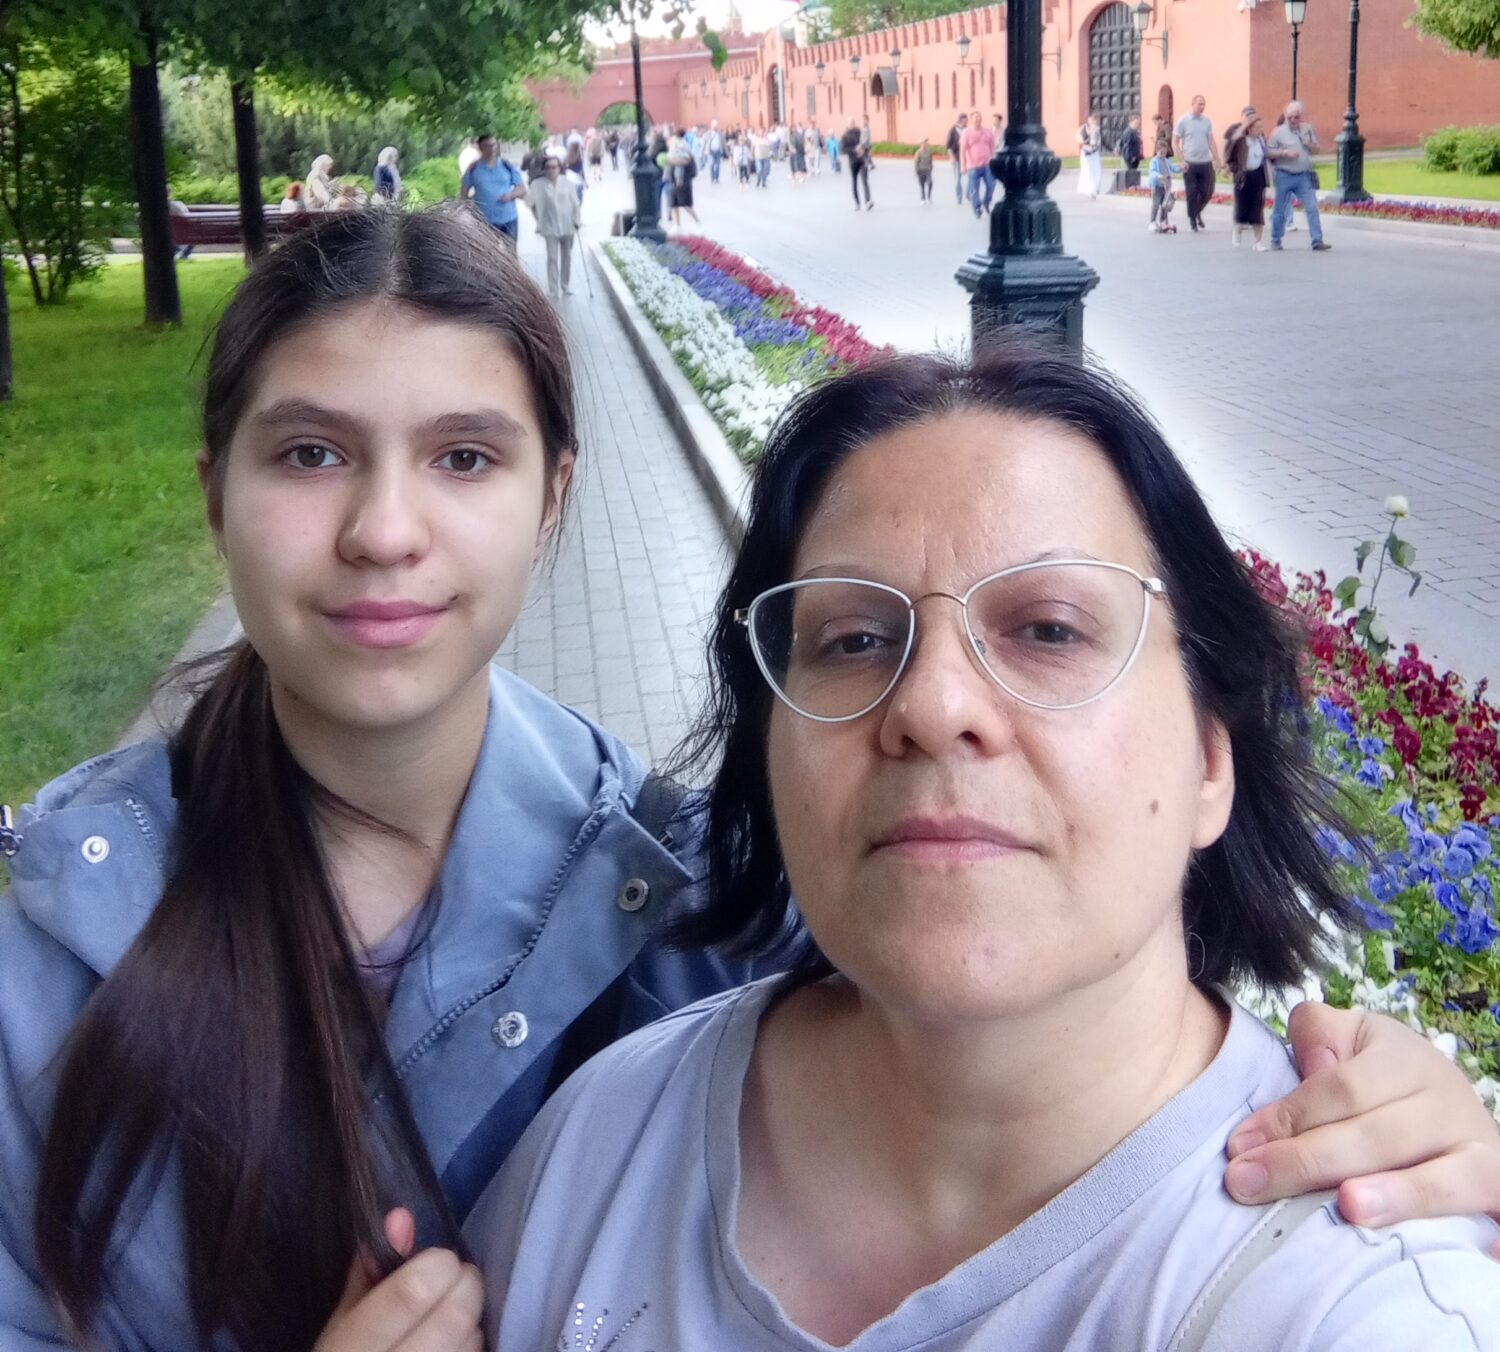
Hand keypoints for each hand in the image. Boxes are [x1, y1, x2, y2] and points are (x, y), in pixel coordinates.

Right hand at [314, 1208, 484, 1351]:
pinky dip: (472, 1348)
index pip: (412, 1293)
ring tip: (453, 1322)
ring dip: (471, 1324)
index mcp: (348, 1351)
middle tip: (459, 1281)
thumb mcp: (342, 1323)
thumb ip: (369, 1273)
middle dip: (466, 1288)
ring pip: (471, 1344)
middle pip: (454, 1318)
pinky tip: (455, 1348)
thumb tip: (402, 1218)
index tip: (441, 1261)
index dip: (438, 1265)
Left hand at [1224, 1003, 1499, 1256]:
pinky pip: (1497, 1212)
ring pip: (1440, 1178)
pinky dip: (1495, 1238)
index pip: (1342, 1088)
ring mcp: (1479, 1150)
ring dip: (1395, 1195)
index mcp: (1403, 1059)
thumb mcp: (1347, 1037)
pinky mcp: (1496, 1189)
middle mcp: (1447, 1101)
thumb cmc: (1377, 1074)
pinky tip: (1478, 1256)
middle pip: (1377, 1136)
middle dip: (1307, 1161)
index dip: (1288, 1117)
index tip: (1239, 1146)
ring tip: (1347, 1207)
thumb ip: (1319, 1035)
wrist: (1449, 1101)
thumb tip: (1315, 1067)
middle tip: (1247, 1184)